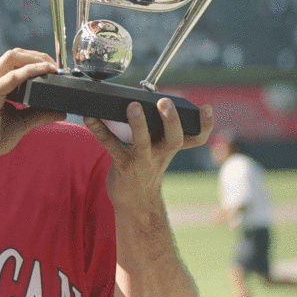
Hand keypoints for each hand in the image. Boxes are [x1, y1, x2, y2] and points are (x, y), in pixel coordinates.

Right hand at [0, 48, 65, 169]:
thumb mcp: (19, 123)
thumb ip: (38, 114)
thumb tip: (60, 112)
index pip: (14, 60)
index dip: (35, 59)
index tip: (54, 68)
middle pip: (14, 54)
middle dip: (38, 55)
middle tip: (57, 65)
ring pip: (12, 58)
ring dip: (35, 59)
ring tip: (53, 66)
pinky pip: (12, 77)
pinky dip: (30, 71)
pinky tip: (44, 71)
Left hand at [84, 98, 212, 210]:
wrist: (136, 203)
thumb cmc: (146, 167)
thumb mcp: (159, 149)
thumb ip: (156, 126)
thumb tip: (145, 94)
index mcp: (171, 147)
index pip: (196, 138)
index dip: (205, 125)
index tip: (207, 108)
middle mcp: (161, 154)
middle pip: (174, 139)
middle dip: (171, 120)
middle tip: (165, 102)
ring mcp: (142, 161)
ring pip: (142, 142)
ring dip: (138, 124)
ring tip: (132, 106)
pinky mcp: (122, 165)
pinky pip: (110, 145)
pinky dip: (99, 129)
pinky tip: (89, 117)